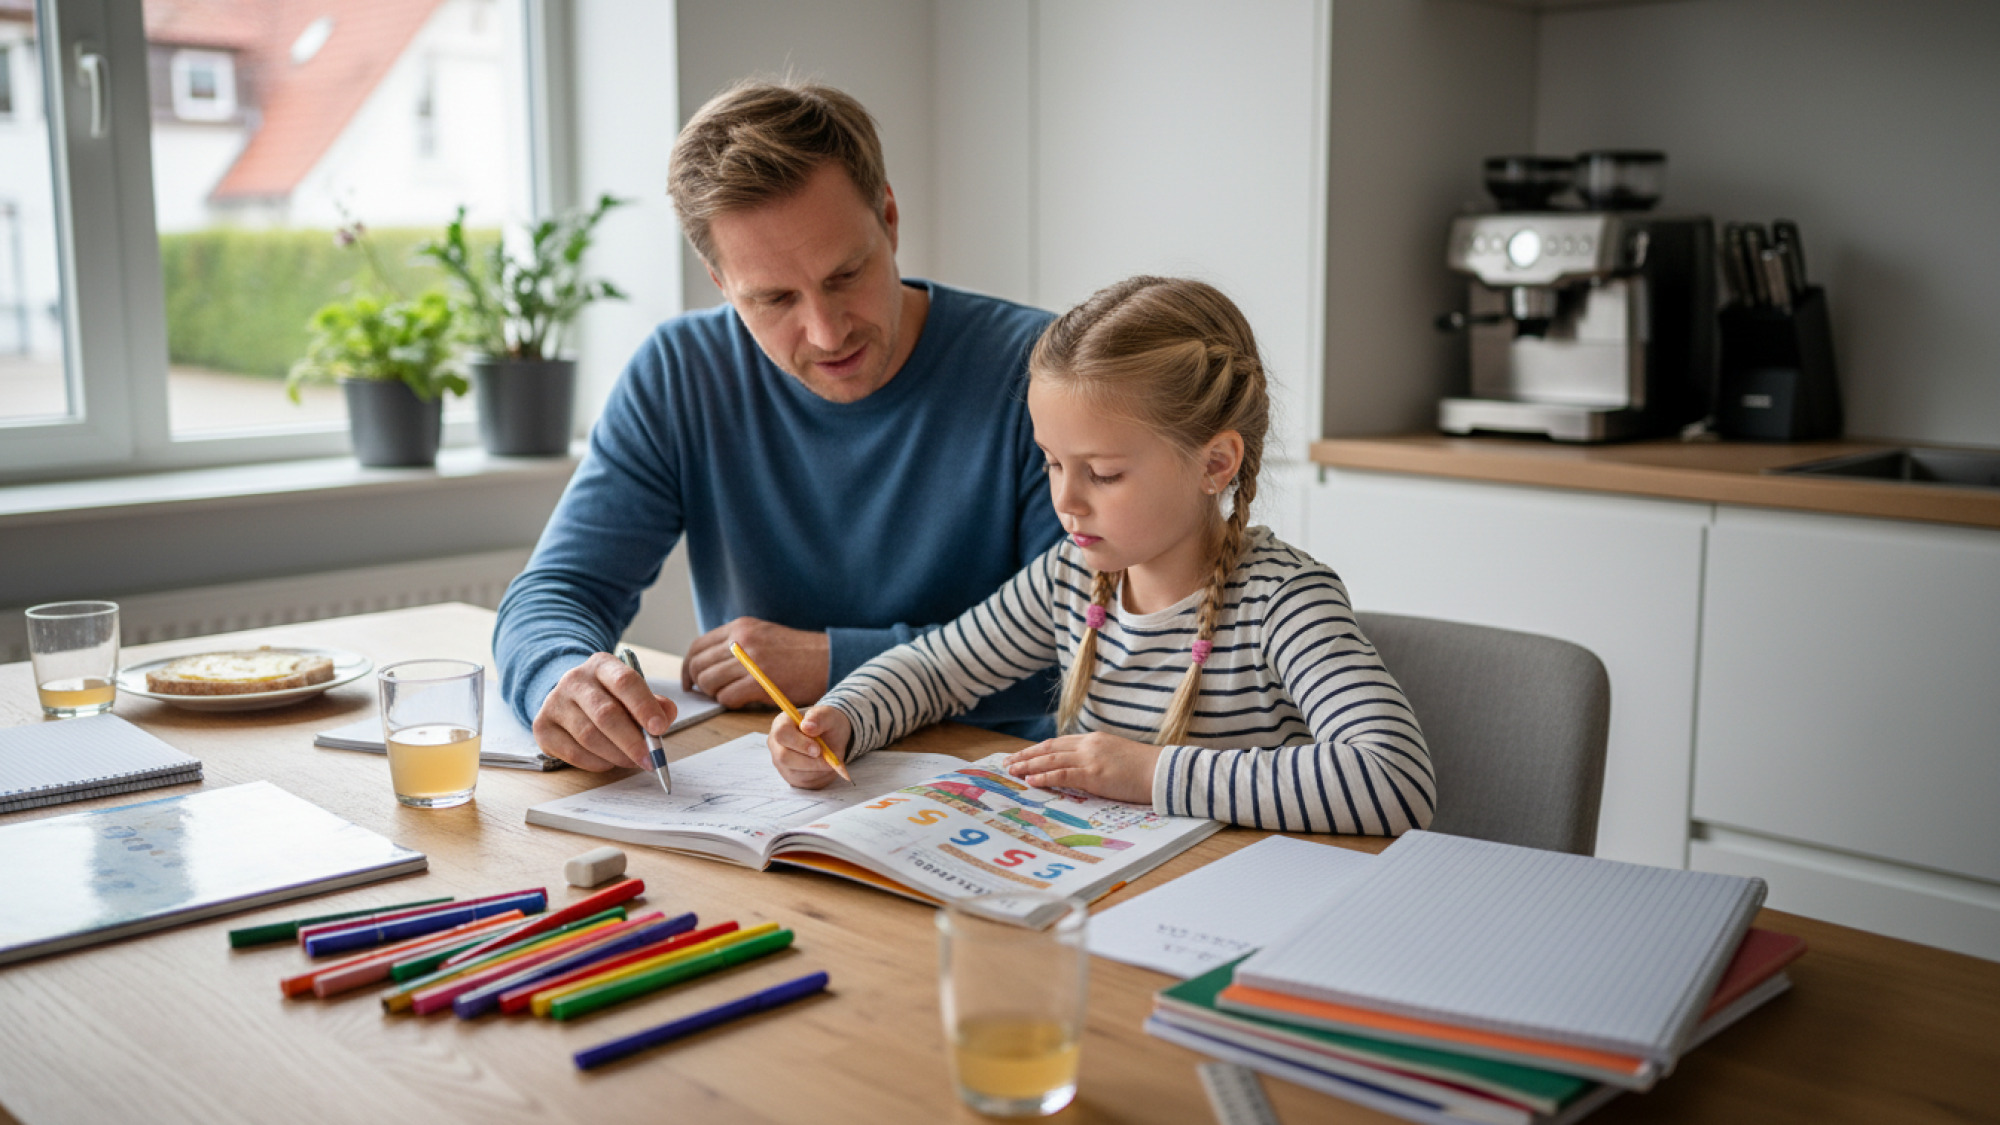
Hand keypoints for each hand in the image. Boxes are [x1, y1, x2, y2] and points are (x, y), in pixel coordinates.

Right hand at [531, 651, 679, 770]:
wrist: (568, 699)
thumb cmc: (609, 699)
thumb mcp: (633, 694)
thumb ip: (654, 705)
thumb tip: (664, 718)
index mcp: (602, 665)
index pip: (625, 682)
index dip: (644, 707)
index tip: (659, 729)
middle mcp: (575, 679)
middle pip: (606, 713)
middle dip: (632, 741)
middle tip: (650, 759)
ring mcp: (555, 702)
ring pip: (588, 735)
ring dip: (616, 755)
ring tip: (632, 761)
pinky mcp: (542, 726)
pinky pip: (572, 752)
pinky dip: (595, 762)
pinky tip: (608, 762)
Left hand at [680, 618, 829, 708]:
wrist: (826, 659)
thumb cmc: (795, 653)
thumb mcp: (761, 636)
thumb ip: (734, 644)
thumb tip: (707, 664)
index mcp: (740, 627)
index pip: (698, 646)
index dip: (689, 667)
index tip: (691, 680)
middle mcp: (742, 640)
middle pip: (699, 665)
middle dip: (699, 683)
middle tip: (710, 693)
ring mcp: (750, 661)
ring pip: (710, 682)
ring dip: (715, 694)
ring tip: (730, 696)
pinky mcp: (760, 682)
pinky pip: (727, 697)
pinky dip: (730, 703)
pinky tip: (742, 701)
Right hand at [769, 705, 852, 789]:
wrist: (832, 737)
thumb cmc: (827, 724)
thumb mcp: (828, 715)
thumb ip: (818, 717)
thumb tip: (807, 726)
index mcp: (781, 724)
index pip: (781, 734)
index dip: (800, 743)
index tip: (818, 749)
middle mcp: (776, 744)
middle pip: (783, 757)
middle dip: (809, 761)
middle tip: (828, 760)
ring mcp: (781, 763)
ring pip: (795, 773)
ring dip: (818, 770)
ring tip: (830, 760)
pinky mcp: (790, 777)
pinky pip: (804, 783)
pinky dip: (820, 777)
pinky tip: (826, 767)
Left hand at [1004, 732, 1161, 803]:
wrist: (1163, 771)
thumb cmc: (1144, 768)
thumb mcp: (1117, 757)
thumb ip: (1098, 759)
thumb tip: (1084, 771)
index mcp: (1094, 740)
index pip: (1059, 742)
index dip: (1038, 749)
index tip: (1023, 754)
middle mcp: (1088, 745)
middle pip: (1049, 748)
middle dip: (1026, 755)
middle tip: (1008, 762)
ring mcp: (1090, 758)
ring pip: (1051, 759)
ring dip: (1028, 765)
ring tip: (1012, 771)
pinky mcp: (1094, 774)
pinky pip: (1062, 774)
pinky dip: (1044, 776)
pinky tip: (1030, 780)